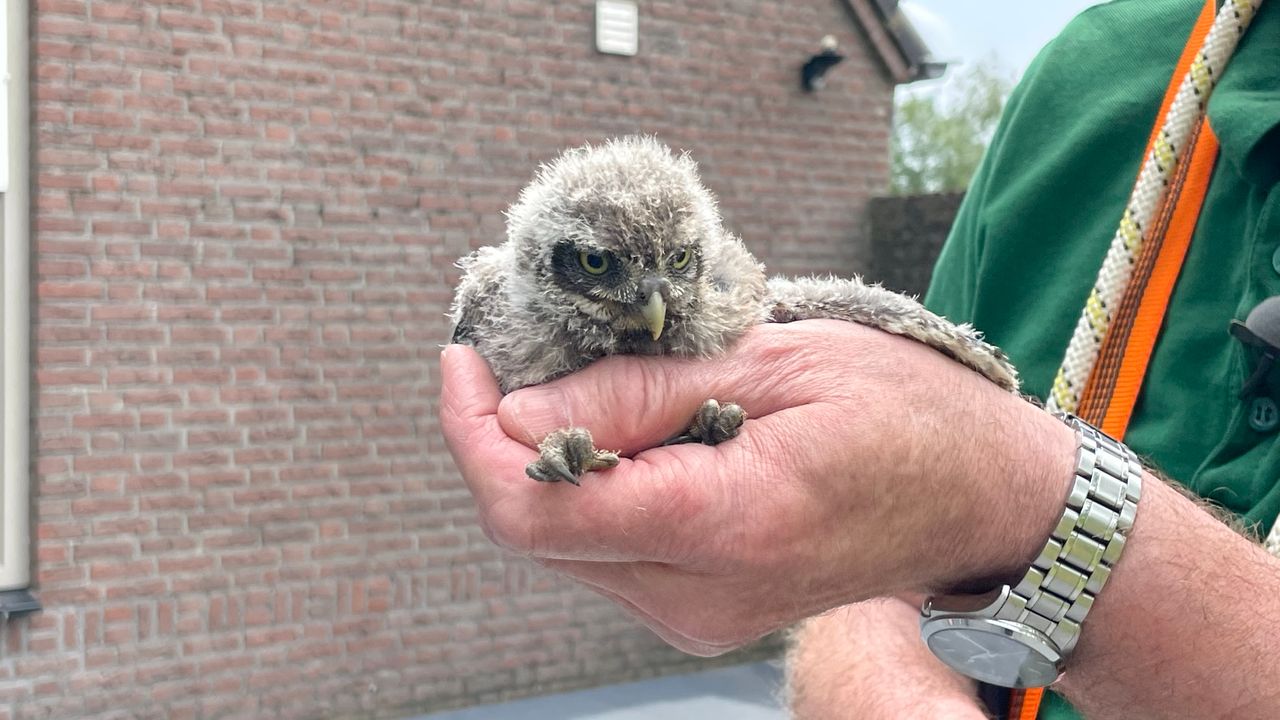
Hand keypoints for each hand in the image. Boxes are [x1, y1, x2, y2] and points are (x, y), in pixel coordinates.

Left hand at [440, 320, 1073, 654]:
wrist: (979, 499)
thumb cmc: (903, 412)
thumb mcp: (777, 360)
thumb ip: (639, 392)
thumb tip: (517, 411)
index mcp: (729, 523)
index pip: (540, 510)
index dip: (474, 435)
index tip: (466, 360)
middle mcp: (701, 595)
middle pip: (537, 528)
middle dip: (504, 436)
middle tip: (521, 351)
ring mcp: (699, 615)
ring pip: (563, 540)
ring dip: (548, 458)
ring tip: (595, 382)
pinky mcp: (699, 610)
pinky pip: (605, 548)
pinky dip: (591, 483)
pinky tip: (631, 428)